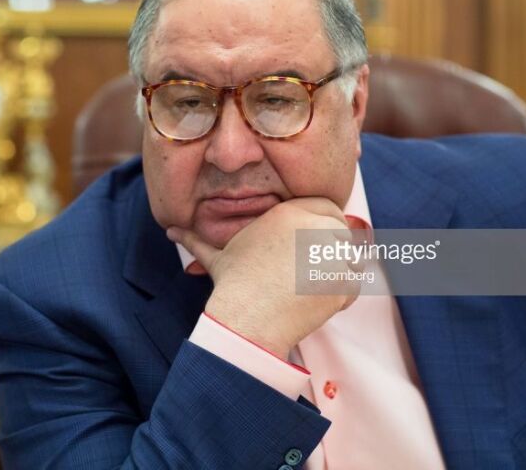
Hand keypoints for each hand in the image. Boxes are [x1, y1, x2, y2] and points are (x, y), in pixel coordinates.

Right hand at [166, 197, 355, 359]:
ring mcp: (331, 251)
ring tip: (308, 288)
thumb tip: (171, 230)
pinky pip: (354, 284)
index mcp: (290, 211)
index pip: (327, 207)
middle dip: (332, 250)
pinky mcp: (342, 279)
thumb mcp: (217, 256)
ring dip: (336, 274)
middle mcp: (313, 224)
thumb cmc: (233, 286)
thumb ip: (198, 239)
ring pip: (351, 258)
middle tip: (311, 272)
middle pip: (342, 230)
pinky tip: (313, 304)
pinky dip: (341, 297)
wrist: (246, 318)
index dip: (323, 226)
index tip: (311, 247)